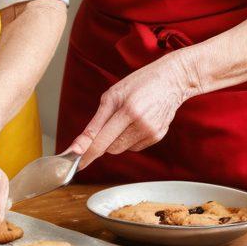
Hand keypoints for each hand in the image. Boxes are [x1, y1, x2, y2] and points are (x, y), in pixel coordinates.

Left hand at [65, 55, 195, 168]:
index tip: (75, 165)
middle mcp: (141, 124)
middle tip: (104, 124)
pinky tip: (136, 121)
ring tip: (125, 117)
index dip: (86, 153)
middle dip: (101, 141)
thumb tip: (82, 144)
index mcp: (128, 110)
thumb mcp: (113, 95)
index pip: (101, 140)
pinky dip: (129, 138)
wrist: (171, 80)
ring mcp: (152, 133)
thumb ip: (97, 121)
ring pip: (121, 148)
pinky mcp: (158, 137)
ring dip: (115, 139)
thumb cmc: (138, 83)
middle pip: (110, 148)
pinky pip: (134, 146)